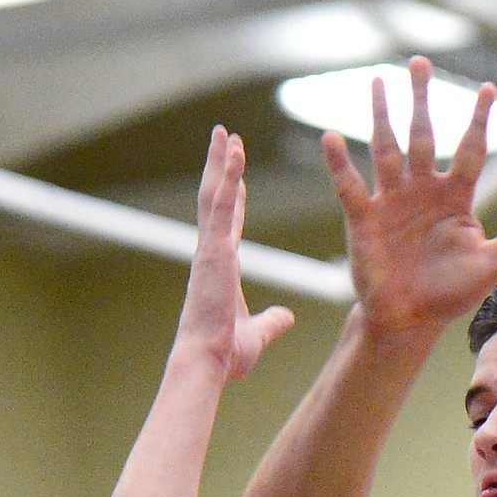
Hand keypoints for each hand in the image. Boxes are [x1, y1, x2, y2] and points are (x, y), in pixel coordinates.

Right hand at [178, 125, 294, 378]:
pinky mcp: (213, 252)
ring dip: (221, 162)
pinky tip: (235, 153)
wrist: (208, 363)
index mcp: (220, 270)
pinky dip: (229, 178)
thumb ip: (273, 322)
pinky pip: (221, 206)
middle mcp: (211, 254)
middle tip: (224, 136)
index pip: (228, 224)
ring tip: (226, 132)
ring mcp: (210, 250)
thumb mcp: (258, 334)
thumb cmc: (225, 355)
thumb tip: (288, 316)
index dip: (235, 199)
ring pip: (214, 195)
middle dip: (219, 166)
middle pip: (215, 200)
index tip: (240, 177)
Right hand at [322, 56, 496, 338]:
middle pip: (423, 136)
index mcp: (455, 198)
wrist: (409, 320)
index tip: (489, 88)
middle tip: (420, 61)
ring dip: (381, 116)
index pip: (470, 150)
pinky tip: (330, 137)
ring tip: (377, 81)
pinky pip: (350, 186)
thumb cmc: (450, 293)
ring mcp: (391, 202)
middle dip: (421, 99)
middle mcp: (422, 191)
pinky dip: (340, 164)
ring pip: (386, 149)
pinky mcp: (363, 219)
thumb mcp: (491, 265)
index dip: (478, 120)